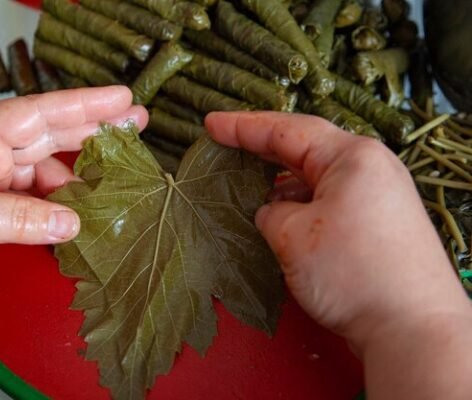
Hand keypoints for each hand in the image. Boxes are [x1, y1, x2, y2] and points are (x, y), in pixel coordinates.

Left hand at [0, 86, 147, 302]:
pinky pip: (33, 207)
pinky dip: (56, 213)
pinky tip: (77, 220)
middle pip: (49, 136)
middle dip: (94, 129)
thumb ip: (17, 217)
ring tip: (115, 187)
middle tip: (139, 122)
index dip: (84, 106)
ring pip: (45, 175)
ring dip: (79, 180)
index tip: (123, 99)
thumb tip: (75, 223)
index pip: (38, 114)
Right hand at [205, 112, 470, 347]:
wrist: (410, 329)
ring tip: (246, 182)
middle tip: (224, 143)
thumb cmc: (351, 273)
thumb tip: (272, 212)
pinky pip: (328, 200)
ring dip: (280, 180)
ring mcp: (376, 195)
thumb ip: (271, 213)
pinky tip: (278, 214)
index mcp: (351, 157)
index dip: (243, 127)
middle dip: (261, 147)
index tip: (210, 124)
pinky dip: (299, 203)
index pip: (287, 131)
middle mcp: (369, 168)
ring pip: (315, 176)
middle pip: (304, 148)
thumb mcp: (292, 235)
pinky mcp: (376, 223)